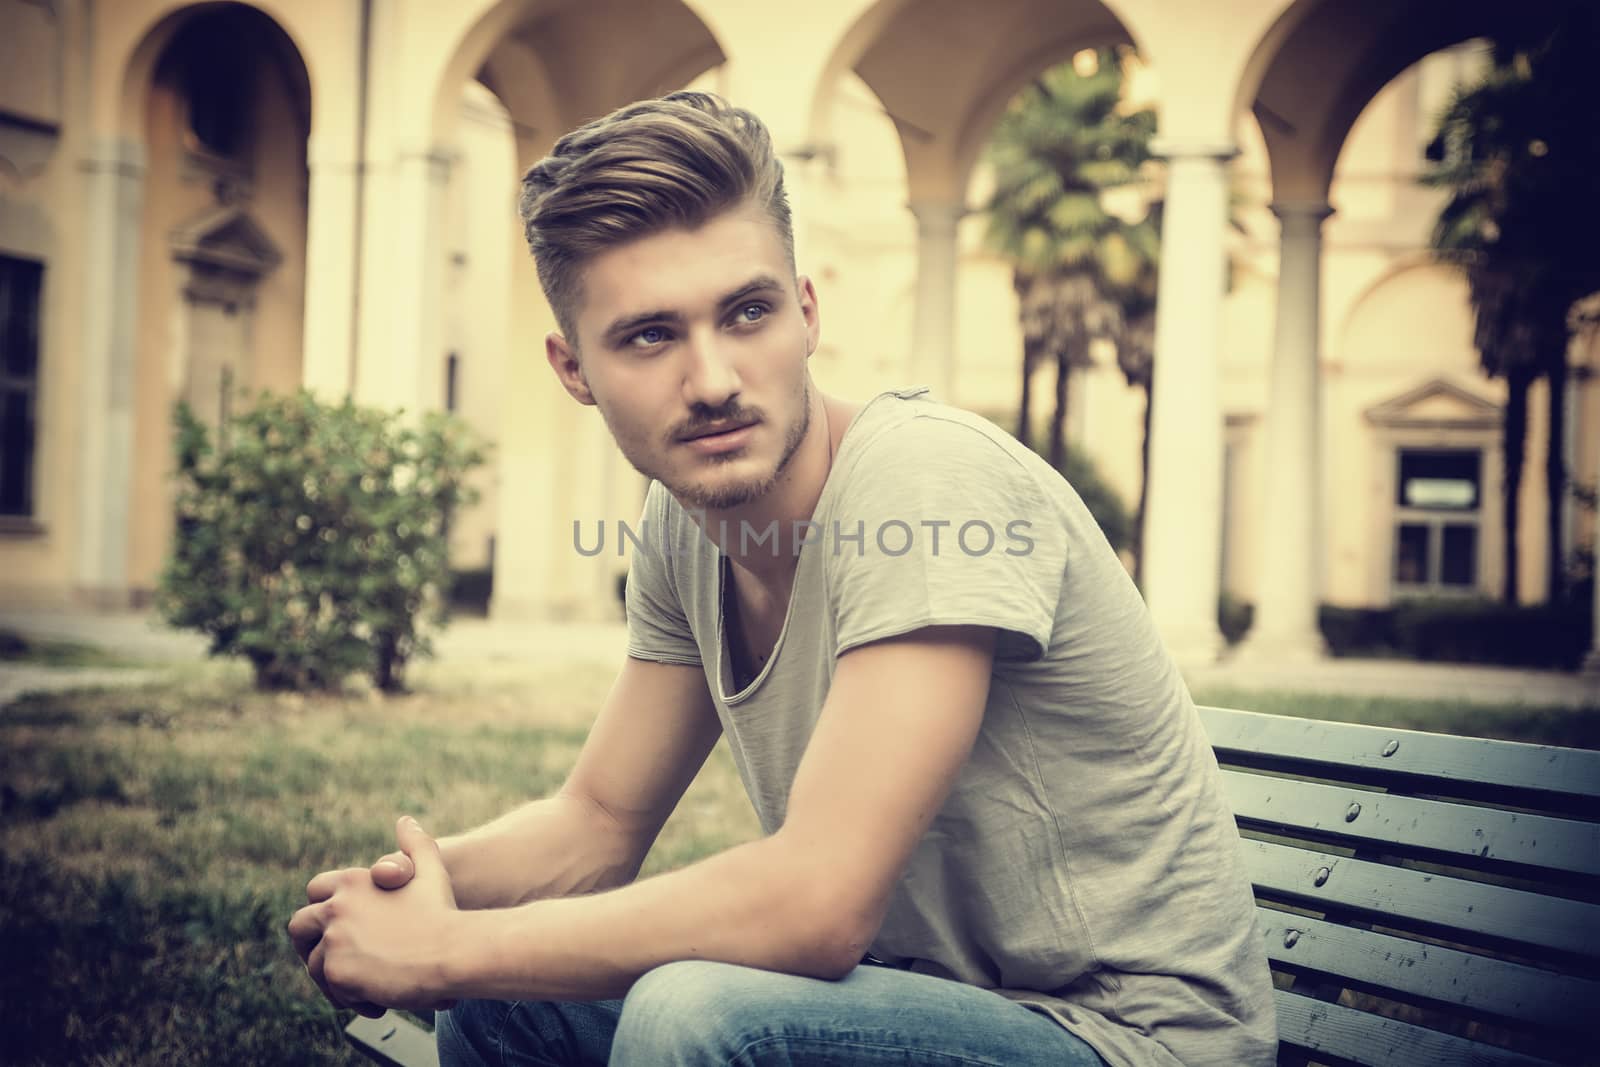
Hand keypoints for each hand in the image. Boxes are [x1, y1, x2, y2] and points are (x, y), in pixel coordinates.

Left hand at [288, 816, 459, 1015]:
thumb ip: (415, 843)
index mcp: (352, 882)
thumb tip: (406, 821)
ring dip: (333, 976)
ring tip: (362, 986)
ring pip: (313, 965)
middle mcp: (336, 909)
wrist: (452, 951)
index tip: (334, 924)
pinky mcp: (338, 974)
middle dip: (310, 944)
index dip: (322, 909)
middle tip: (333, 958)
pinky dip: (350, 999)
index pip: (315, 891)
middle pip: (298, 928)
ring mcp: (334, 942)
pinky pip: (332, 992)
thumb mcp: (430, 868)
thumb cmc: (443, 912)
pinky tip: (377, 1001)